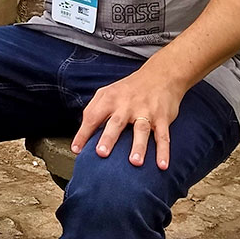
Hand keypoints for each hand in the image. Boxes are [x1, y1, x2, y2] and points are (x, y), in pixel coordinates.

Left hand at [69, 70, 183, 169]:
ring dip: (138, 146)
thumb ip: (94, 110)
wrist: (159, 75)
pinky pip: (163, 136)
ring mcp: (145, 111)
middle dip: (108, 138)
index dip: (83, 133)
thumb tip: (82, 133)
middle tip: (101, 153)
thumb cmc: (129, 89)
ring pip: (141, 129)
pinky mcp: (162, 118)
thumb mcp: (108, 93)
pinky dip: (163, 151)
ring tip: (135, 162)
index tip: (76, 150)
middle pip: (116, 122)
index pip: (92, 116)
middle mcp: (126, 105)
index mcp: (110, 99)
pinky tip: (162, 165)